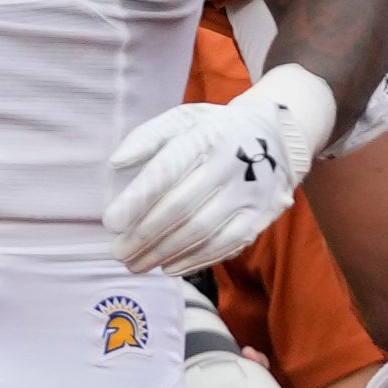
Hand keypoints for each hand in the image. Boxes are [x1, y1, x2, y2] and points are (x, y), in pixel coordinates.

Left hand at [103, 67, 330, 274]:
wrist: (276, 136)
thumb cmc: (214, 131)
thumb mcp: (182, 120)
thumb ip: (146, 137)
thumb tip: (116, 164)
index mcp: (205, 136)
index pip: (167, 170)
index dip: (137, 198)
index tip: (111, 223)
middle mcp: (230, 164)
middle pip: (181, 206)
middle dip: (145, 234)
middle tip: (118, 253)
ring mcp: (249, 193)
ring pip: (202, 230)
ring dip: (165, 252)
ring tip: (136, 264)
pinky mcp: (260, 215)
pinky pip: (225, 244)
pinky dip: (195, 260)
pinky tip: (169, 267)